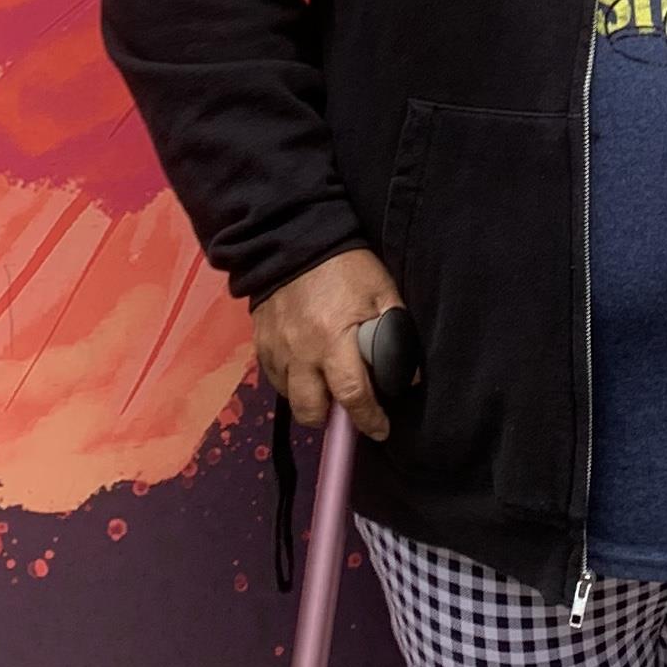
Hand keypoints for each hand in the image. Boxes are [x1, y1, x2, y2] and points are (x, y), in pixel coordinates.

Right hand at [253, 246, 406, 441]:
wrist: (292, 238)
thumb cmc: (345, 265)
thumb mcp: (381, 291)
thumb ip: (395, 331)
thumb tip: (406, 374)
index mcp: (334, 340)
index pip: (352, 395)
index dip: (369, 419)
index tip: (381, 429)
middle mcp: (301, 353)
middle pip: (312, 411)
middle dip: (331, 419)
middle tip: (346, 408)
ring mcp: (277, 350)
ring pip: (291, 399)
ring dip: (309, 400)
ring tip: (324, 386)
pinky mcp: (260, 344)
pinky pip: (274, 379)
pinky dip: (290, 383)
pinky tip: (303, 370)